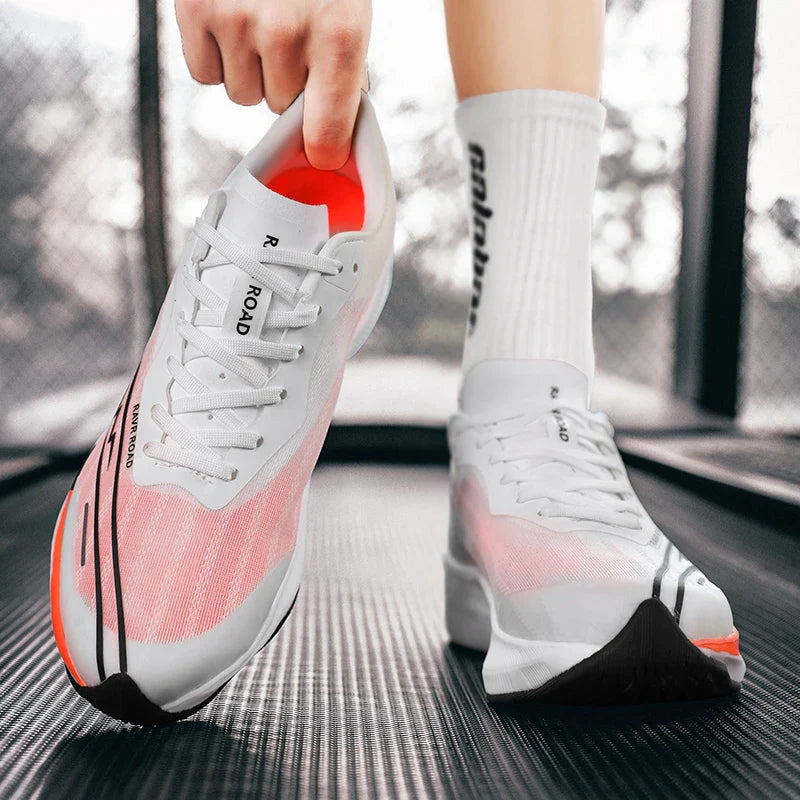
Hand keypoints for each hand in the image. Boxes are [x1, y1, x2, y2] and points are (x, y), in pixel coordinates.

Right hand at [175, 0, 371, 168]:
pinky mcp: (194, 8)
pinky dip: (214, 56)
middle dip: (284, 82)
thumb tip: (334, 133)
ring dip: (249, 69)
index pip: (327, 130)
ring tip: (257, 22)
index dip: (324, 149)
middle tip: (287, 38)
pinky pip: (205, 74)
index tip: (322, 155)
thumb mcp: (349, 9)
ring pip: (241, 94)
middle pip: (278, 108)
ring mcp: (236, 20)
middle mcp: (285, 32)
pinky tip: (227, 21)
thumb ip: (346, 70)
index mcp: (337, 34)